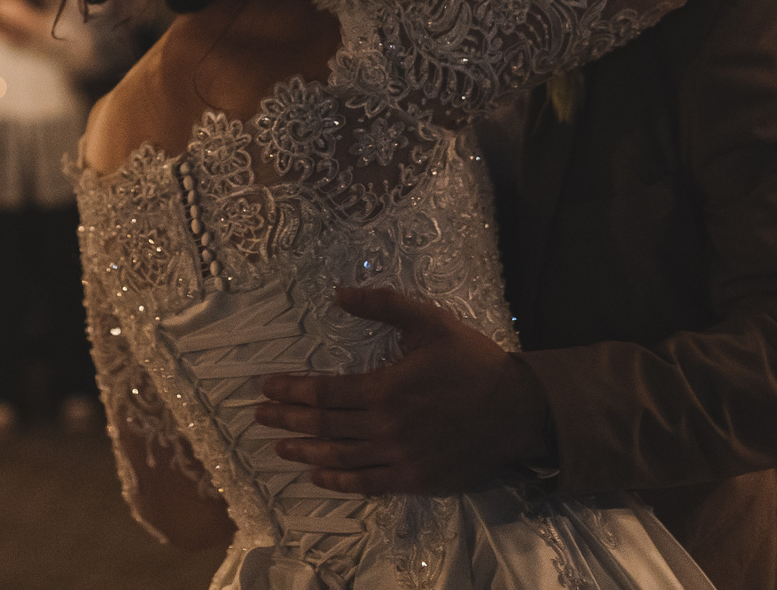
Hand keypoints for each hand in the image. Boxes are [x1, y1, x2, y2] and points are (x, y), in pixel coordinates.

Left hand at [253, 288, 550, 495]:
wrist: (517, 410)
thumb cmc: (471, 362)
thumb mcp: (430, 321)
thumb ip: (383, 306)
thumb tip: (338, 294)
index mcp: (387, 388)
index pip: (325, 392)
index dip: (292, 391)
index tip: (266, 388)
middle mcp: (386, 427)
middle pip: (325, 426)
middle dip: (288, 421)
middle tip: (259, 418)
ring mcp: (400, 458)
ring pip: (341, 456)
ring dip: (305, 452)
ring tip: (279, 448)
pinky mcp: (415, 479)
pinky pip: (368, 483)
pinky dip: (340, 480)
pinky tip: (318, 476)